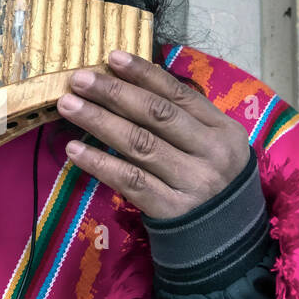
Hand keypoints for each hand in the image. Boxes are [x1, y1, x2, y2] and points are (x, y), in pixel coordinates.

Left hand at [56, 49, 251, 218]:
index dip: (144, 74)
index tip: (112, 57)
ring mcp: (192, 182)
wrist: (229, 242)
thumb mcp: (214, 145)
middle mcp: (211, 153)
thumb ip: (184, 118)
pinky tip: (75, 151)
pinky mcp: (172, 210)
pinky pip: (130, 181)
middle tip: (79, 79)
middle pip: (156, 115)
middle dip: (114, 93)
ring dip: (100, 122)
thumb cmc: (213, 183)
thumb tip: (131, 83)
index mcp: (222, 129)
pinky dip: (100, 164)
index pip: (178, 94)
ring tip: (69, 106)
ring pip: (139, 144)